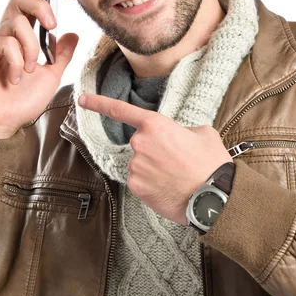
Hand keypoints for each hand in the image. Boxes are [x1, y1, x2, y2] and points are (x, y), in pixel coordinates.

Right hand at [0, 0, 78, 138]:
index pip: (30, 3)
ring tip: (29, 70)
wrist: (1, 124)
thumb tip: (72, 32)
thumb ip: (60, 54)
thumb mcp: (51, 76)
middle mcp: (5, 32)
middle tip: (52, 25)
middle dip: (41, 5)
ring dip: (31, 47)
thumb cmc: (21, 102)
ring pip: (17, 22)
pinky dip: (17, 60)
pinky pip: (5, 41)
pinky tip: (14, 77)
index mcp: (22, 36)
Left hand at [78, 93, 231, 223]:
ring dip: (153, 169)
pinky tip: (168, 187)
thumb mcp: (202, 133)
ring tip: (177, 176)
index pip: (120, 110)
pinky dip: (151, 184)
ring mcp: (135, 166)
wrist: (214, 196)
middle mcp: (139, 143)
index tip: (82, 99)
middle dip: (154, 151)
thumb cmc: (211, 163)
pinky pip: (139, 181)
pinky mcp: (135, 186)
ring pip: (140, 164)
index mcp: (154, 125)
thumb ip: (181, 129)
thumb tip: (176, 135)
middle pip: (140, 144)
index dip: (98, 103)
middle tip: (177, 161)